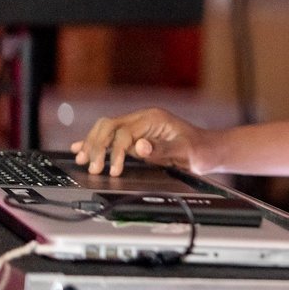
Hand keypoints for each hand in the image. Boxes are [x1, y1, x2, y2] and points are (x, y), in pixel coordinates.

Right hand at [71, 108, 204, 175]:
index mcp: (153, 119)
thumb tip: (139, 147)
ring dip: (92, 144)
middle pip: (109, 126)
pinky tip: (80, 148)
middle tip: (93, 167)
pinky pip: (110, 137)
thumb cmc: (200, 151)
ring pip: (105, 130)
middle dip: (97, 146)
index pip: (123, 132)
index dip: (115, 151)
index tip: (113, 170)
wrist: (208, 151)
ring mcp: (138, 127)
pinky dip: (95, 142)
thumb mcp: (185, 152)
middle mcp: (143, 120)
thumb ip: (162, 149)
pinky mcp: (135, 137)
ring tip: (82, 160)